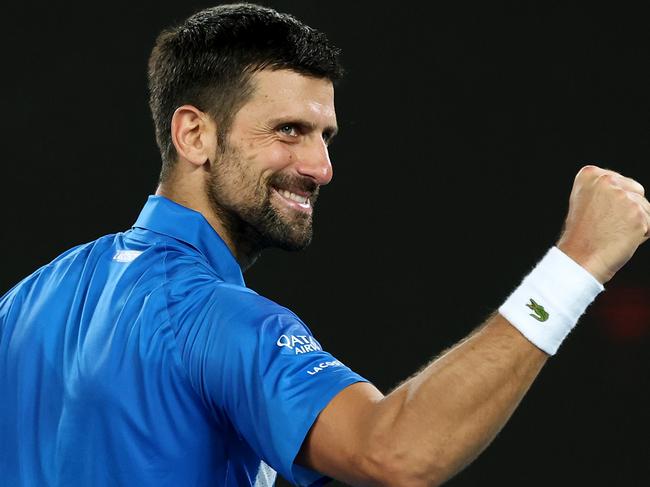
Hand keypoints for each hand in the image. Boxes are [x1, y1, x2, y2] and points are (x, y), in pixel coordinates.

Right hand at [557, 165, 649, 283]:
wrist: (579, 258)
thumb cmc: (582, 235)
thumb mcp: (585, 202)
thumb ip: (606, 190)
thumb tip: (633, 193)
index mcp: (589, 174)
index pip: (621, 183)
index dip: (614, 203)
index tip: (598, 214)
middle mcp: (607, 181)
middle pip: (636, 192)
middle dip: (629, 208)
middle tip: (607, 224)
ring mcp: (623, 197)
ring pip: (645, 208)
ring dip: (636, 222)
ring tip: (613, 233)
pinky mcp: (638, 214)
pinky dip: (641, 234)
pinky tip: (621, 239)